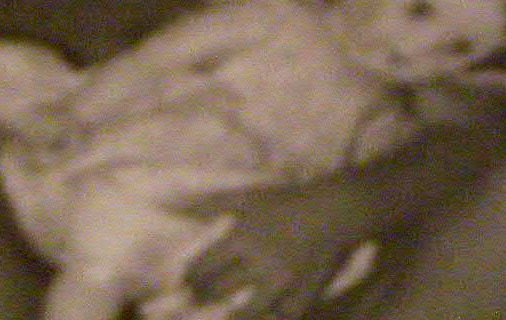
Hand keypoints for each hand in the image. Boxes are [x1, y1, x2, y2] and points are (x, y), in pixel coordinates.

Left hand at [179, 180, 371, 319]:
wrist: (338, 210)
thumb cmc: (288, 201)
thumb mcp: (248, 198)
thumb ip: (208, 203)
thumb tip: (168, 204)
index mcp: (243, 236)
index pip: (203, 267)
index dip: (189, 278)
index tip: (186, 280)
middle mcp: (260, 261)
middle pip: (218, 290)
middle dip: (203, 295)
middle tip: (200, 295)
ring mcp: (283, 282)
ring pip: (246, 313)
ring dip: (232, 314)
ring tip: (227, 312)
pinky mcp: (304, 296)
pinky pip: (281, 316)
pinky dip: (272, 315)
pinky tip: (265, 310)